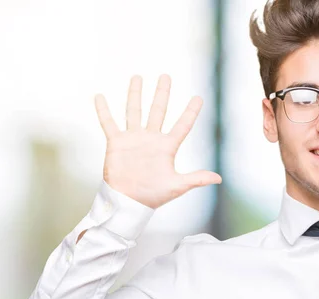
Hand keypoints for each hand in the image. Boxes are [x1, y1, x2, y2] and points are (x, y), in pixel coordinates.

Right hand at [95, 74, 221, 208]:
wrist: (128, 202)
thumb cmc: (153, 196)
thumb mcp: (177, 186)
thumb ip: (196, 179)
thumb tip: (219, 179)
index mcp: (167, 147)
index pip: (182, 125)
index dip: (190, 112)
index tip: (199, 98)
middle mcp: (151, 139)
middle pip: (158, 110)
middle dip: (162, 93)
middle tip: (166, 76)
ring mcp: (133, 139)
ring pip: (134, 111)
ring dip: (135, 94)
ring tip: (137, 76)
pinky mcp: (116, 143)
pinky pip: (108, 123)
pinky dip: (103, 110)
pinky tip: (99, 96)